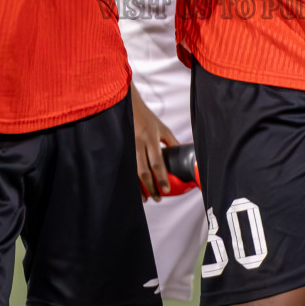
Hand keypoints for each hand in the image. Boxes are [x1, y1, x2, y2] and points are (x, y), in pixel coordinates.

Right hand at [130, 85, 178, 201]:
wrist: (128, 107)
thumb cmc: (147, 118)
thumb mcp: (162, 128)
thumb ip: (172, 142)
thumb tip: (183, 154)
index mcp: (151, 138)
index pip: (157, 162)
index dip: (161, 178)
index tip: (166, 190)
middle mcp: (138, 144)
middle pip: (144, 171)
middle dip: (151, 187)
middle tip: (158, 199)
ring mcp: (127, 148)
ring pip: (133, 172)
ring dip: (140, 187)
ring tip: (147, 198)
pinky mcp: (121, 150)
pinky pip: (126, 169)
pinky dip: (131, 181)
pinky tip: (135, 189)